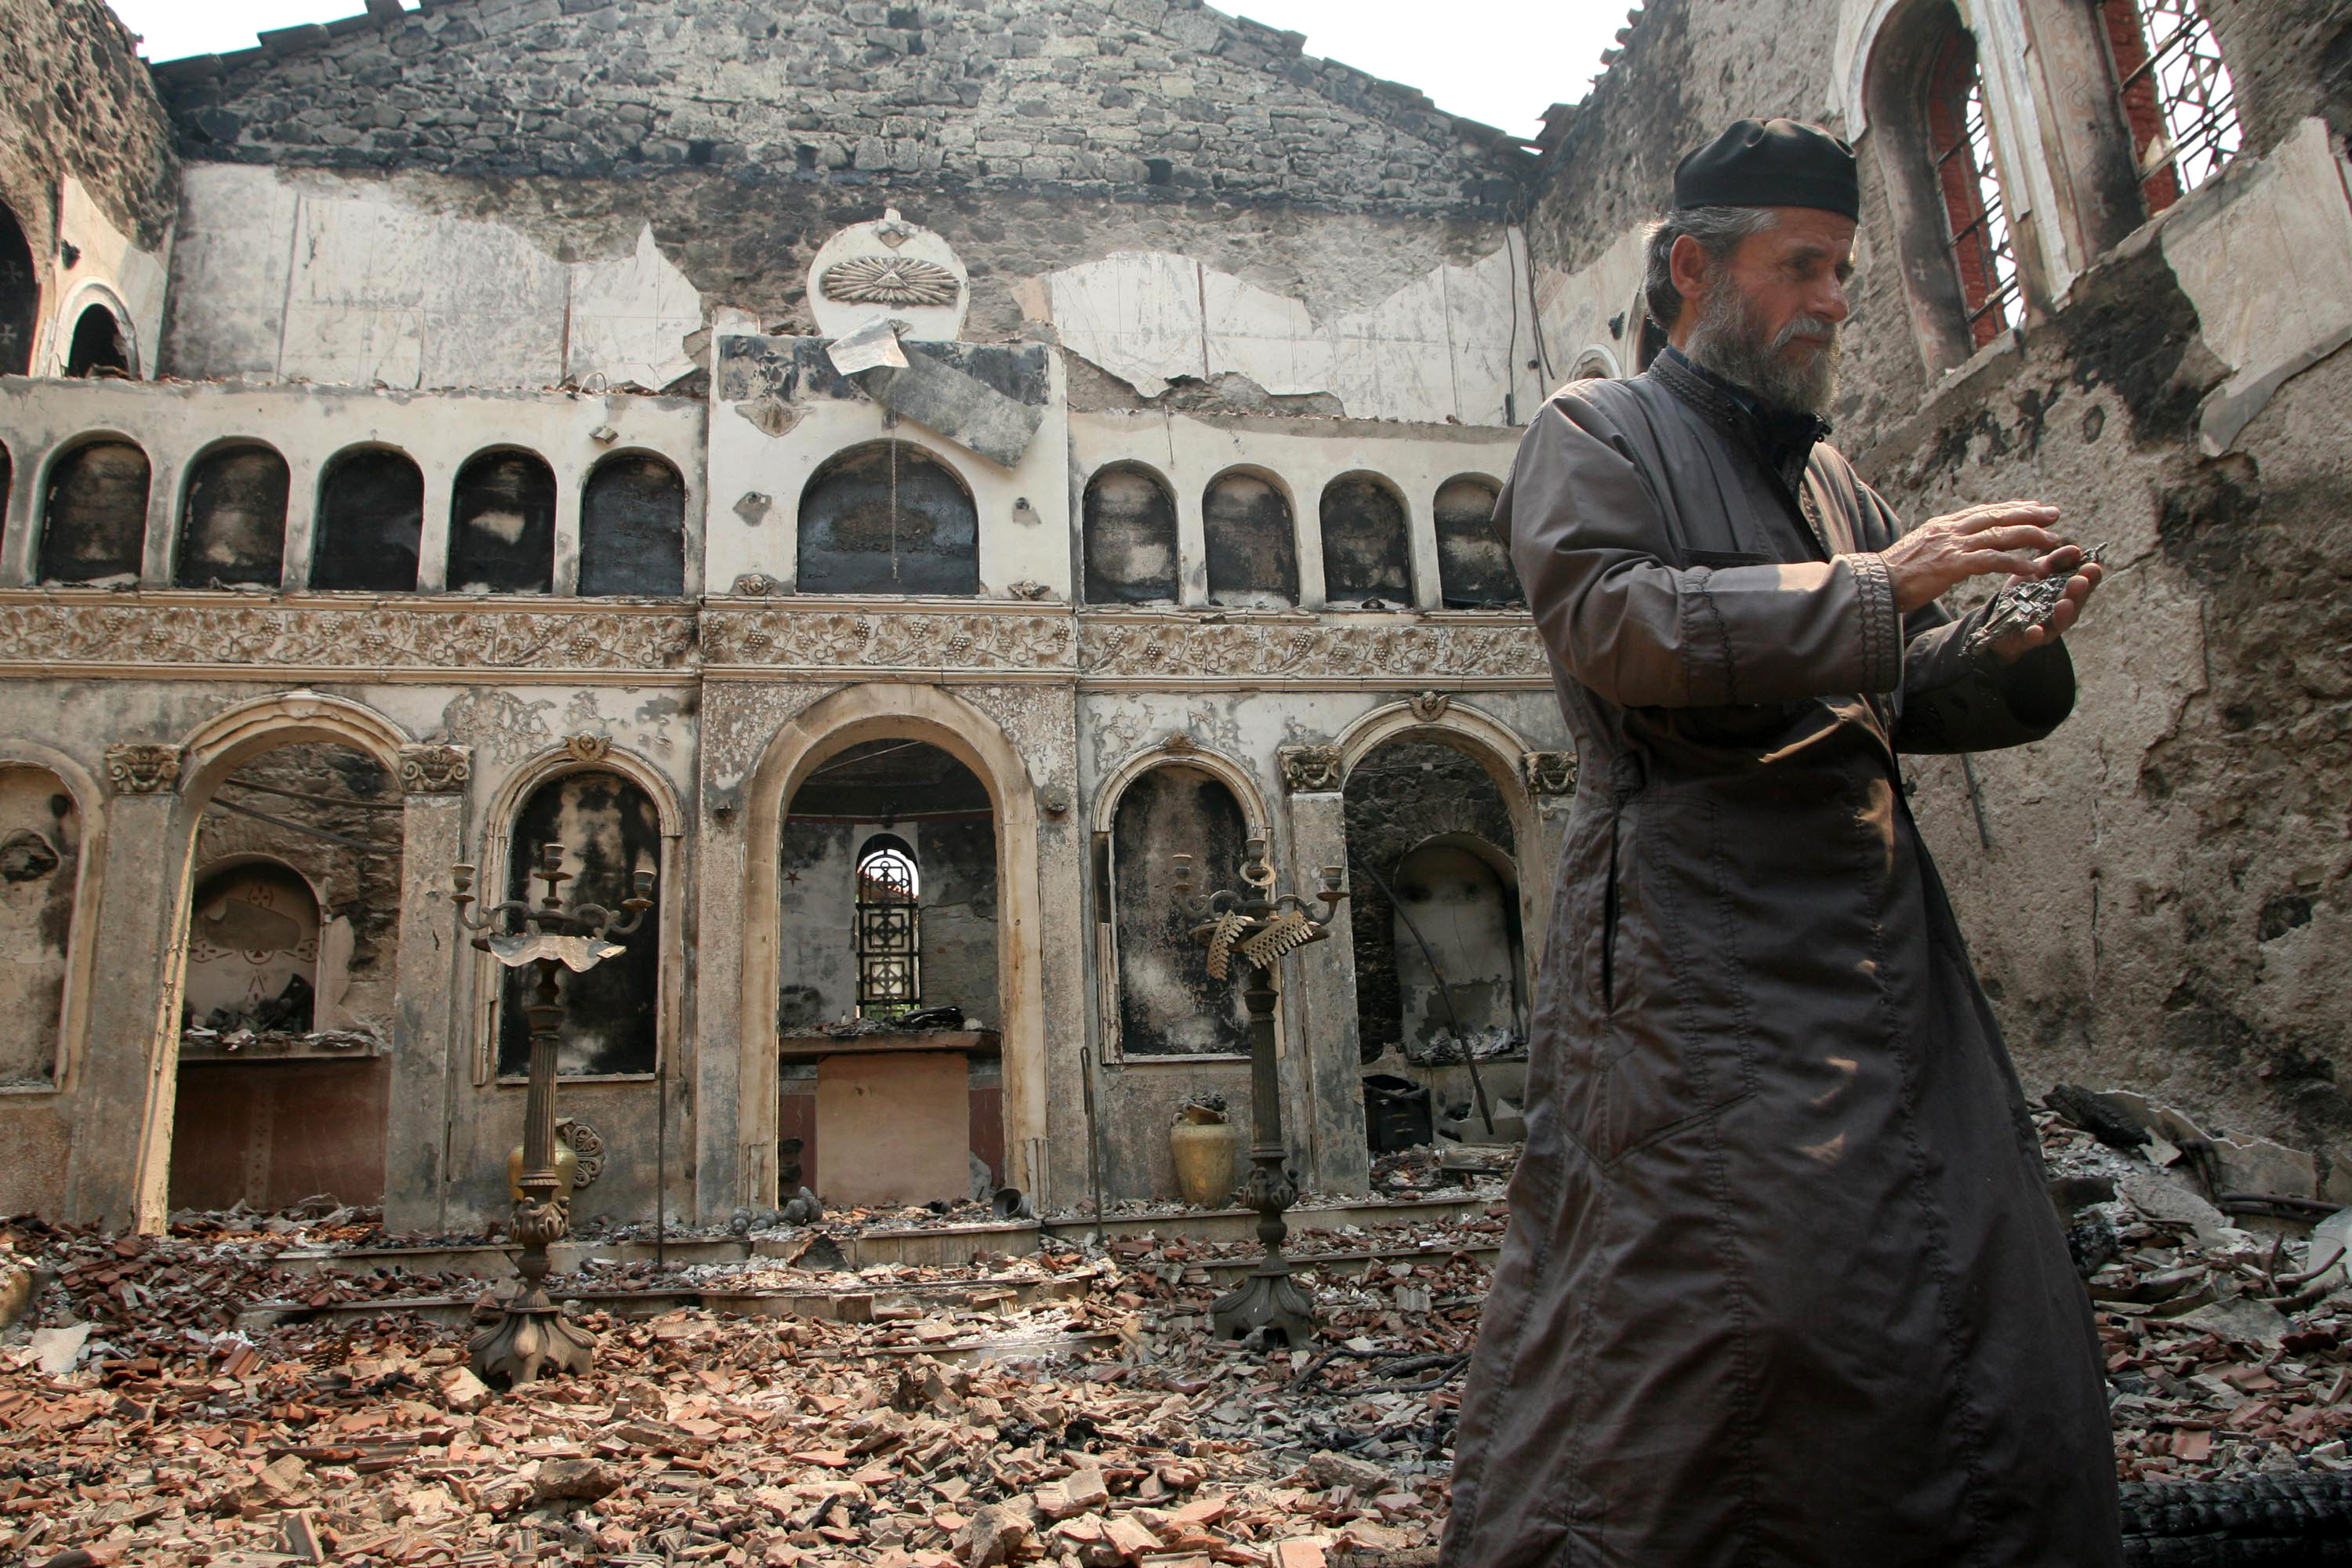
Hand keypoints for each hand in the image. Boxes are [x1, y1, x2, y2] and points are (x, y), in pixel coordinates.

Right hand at [1880, 500, 2069, 612]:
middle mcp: (1950, 530)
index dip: (2012, 508)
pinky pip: (1992, 561)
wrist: (1872, 584)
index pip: (1984, 511)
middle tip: (2054, 515)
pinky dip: (2016, 564)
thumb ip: (1940, 545)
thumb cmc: (1892, 574)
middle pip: (1998, 517)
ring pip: (2001, 535)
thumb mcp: (1919, 551)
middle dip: (2030, 515)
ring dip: (2031, 537)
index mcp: (1942, 526)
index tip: (2034, 506)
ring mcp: (1951, 546)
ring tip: (2053, 542)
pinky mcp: (1952, 565)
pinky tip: (2033, 569)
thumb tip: (1953, 547)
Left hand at [1986, 545, 2101, 661]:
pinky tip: (2035, 631)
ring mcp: (2051, 624)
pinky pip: (2035, 637)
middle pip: (2077, 599)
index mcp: (2070, 588)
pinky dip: (2036, 634)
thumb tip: (2075, 550)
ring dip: (2064, 612)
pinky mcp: (2033, 637)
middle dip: (2078, 591)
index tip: (2091, 565)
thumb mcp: (2038, 569)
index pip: (2087, 580)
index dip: (2091, 574)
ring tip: (2064, 603)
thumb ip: (2055, 561)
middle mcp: (2066, 607)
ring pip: (2061, 619)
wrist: (2001, 616)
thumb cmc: (2026, 589)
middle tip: (2079, 582)